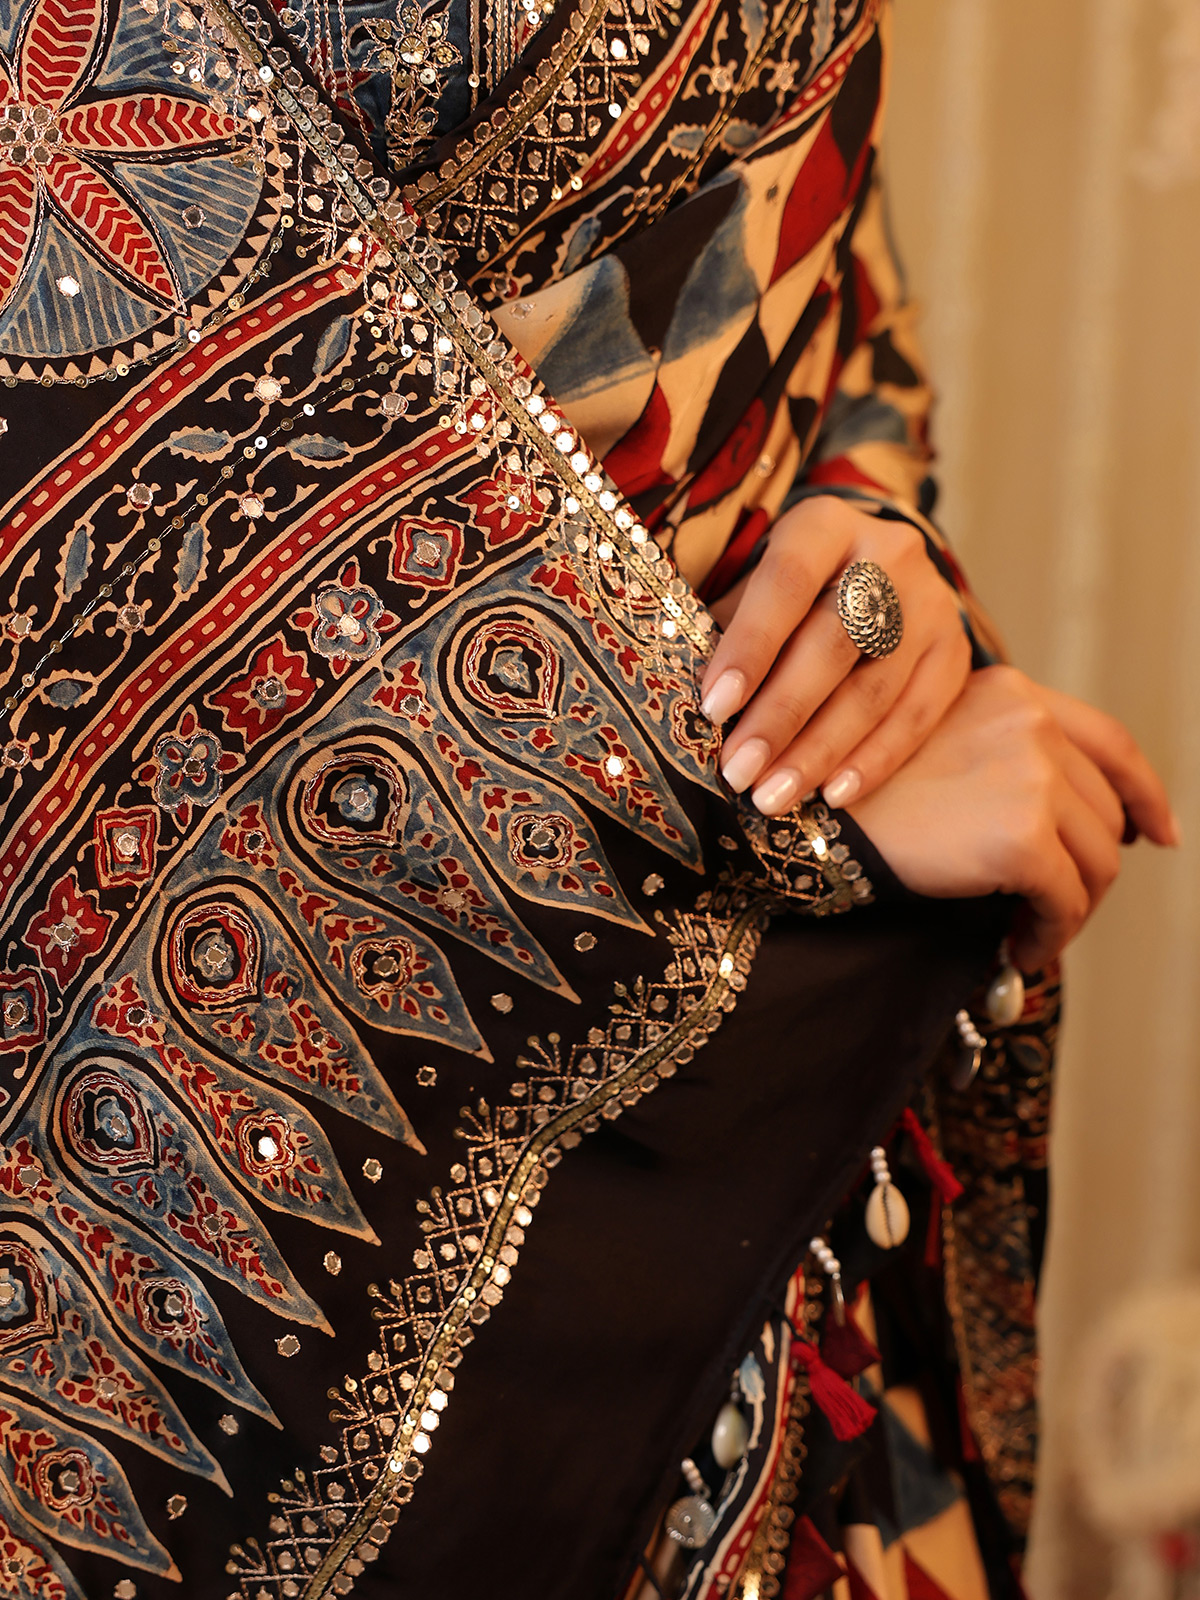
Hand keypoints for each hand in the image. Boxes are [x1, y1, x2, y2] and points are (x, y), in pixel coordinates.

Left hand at [700, 495, 970, 815]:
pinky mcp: (955, 652)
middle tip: (738, 771)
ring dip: (819, 751)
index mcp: (824, 525)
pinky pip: (917, 716)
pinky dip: (873, 760)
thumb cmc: (788, 592)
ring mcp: (932, 603)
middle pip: (834, 643)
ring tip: (773, 795)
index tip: (713, 706)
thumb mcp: (753, 586)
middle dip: (781, 715)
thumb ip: (726, 629)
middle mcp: (889, 554)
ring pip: (874, 688)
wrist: (876, 573)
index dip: (750, 645)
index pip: (786, 583)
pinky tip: (833, 794)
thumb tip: (682, 696)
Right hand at [847, 666, 1175, 969]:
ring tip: (1030, 932)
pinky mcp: (1021, 837)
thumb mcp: (935, 739)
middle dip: (1090, 869)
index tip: (1157, 833)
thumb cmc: (851, 787)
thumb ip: (1006, 755)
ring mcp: (1031, 777)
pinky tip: (1019, 948)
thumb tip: (1079, 824)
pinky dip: (1050, 934)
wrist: (803, 814)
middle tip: (1058, 907)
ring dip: (1070, 908)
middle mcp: (1031, 724)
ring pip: (1097, 862)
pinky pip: (1065, 901)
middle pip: (1105, 813)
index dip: (1144, 794)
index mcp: (1012, 693)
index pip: (1110, 744)